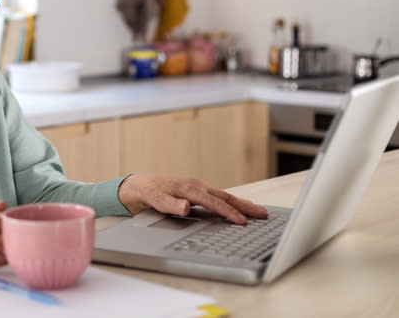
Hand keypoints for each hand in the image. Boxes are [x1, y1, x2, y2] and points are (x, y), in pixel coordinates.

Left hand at [117, 174, 267, 223]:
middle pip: (225, 197)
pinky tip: (242, 206)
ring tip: (260, 211)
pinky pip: (220, 197)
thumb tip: (186, 207)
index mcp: (189, 189)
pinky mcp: (200, 192)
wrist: (142, 185)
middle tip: (263, 215)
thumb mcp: (156, 200)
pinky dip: (233, 202)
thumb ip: (171, 204)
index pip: (213, 202)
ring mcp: (200, 188)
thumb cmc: (150, 193)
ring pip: (225, 196)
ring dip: (243, 204)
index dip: (228, 212)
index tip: (242, 221)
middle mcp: (197, 186)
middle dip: (245, 206)